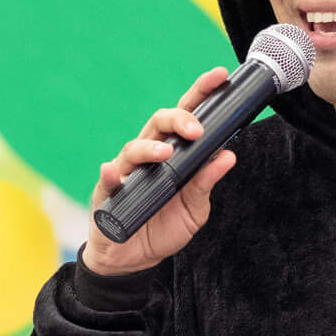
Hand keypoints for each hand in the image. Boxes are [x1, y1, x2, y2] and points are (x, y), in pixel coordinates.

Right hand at [78, 67, 236, 276]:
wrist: (134, 259)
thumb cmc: (163, 227)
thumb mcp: (194, 208)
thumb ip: (207, 182)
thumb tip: (228, 155)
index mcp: (173, 153)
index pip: (187, 116)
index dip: (201, 94)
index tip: (220, 76)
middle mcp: (148, 156)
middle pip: (159, 123)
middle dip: (179, 119)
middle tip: (197, 131)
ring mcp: (126, 173)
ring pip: (134, 148)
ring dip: (149, 148)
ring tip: (164, 154)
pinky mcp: (107, 194)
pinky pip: (108, 181)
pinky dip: (111, 174)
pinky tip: (113, 171)